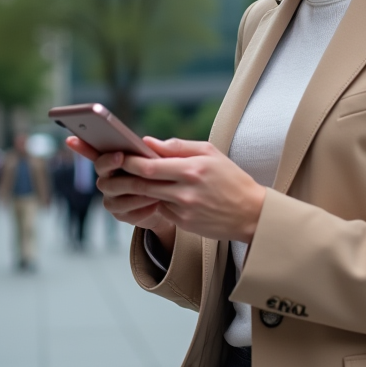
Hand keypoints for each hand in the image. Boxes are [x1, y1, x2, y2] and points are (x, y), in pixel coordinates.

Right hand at [65, 135, 175, 250]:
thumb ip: (163, 148)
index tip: (72, 139)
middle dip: (110, 162)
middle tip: (120, 156)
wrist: (174, 203)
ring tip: (153, 187)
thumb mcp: (170, 159)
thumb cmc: (168, 175)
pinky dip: (142, 207)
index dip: (81, 145)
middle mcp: (108, 178)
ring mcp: (112, 197)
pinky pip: (126, 211)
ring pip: (113, 192)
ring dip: (133, 189)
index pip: (94, 150)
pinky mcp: (121, 214)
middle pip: (101, 169)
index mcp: (116, 160)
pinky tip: (156, 204)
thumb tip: (147, 141)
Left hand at [117, 137, 266, 243]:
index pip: (149, 166)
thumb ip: (178, 146)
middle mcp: (186, 192)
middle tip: (115, 170)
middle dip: (125, 177)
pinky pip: (161, 210)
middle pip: (143, 184)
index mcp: (192, 169)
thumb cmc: (231, 178)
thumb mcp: (210, 153)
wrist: (251, 213)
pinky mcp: (184, 224)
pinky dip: (156, 202)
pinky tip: (156, 194)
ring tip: (130, 180)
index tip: (119, 155)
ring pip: (149, 198)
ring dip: (137, 191)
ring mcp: (184, 210)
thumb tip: (148, 142)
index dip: (129, 161)